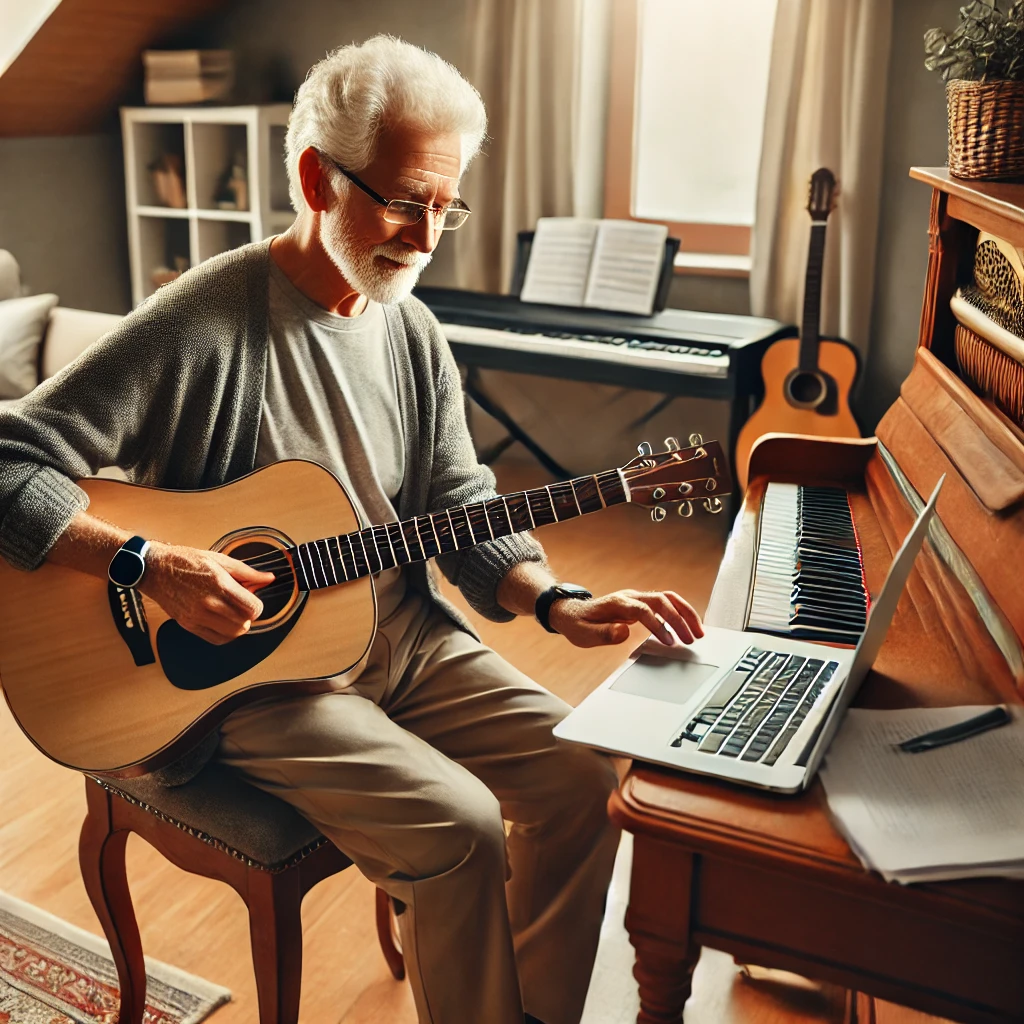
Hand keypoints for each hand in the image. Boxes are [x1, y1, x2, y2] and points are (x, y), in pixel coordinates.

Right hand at [140, 543, 276, 644]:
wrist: (155, 570)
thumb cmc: (186, 561)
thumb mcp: (220, 559)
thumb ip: (247, 572)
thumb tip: (269, 578)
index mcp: (219, 584)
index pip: (252, 608)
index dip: (257, 605)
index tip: (251, 599)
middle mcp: (208, 603)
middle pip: (244, 624)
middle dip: (248, 615)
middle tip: (241, 605)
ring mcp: (197, 616)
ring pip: (232, 634)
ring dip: (238, 626)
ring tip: (231, 613)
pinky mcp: (188, 625)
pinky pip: (216, 640)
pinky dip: (225, 634)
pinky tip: (222, 622)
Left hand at [548, 589, 703, 648]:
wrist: (572, 612)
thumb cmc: (578, 624)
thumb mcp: (584, 634)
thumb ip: (604, 633)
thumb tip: (624, 631)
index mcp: (617, 603)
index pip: (643, 610)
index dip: (658, 624)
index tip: (668, 641)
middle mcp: (630, 597)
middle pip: (661, 600)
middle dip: (679, 619)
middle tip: (692, 639)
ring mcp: (637, 598)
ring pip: (668, 598)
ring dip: (685, 613)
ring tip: (699, 632)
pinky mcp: (641, 604)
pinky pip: (666, 604)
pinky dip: (680, 612)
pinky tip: (689, 626)